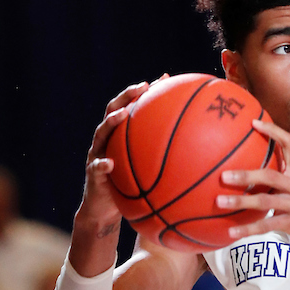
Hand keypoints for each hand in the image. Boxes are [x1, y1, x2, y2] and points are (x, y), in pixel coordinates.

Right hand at [78, 77, 166, 227]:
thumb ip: (162, 157)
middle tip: (142, 87)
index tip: (163, 79)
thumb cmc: (130, 187)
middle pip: (113, 110)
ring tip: (122, 115)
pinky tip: (109, 164)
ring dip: (111, 122)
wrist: (105, 210)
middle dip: (126, 96)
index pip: (131, 106)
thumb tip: (196, 148)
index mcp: (120, 135)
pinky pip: (96, 168)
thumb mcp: (147, 169)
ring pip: (101, 133)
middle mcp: (107, 140)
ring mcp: (96, 155)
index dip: (145, 92)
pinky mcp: (93, 175)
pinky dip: (102, 165)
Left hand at [217, 117, 289, 250]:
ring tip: (219, 203)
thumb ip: (289, 181)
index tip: (253, 122)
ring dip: (240, 202)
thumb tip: (263, 177)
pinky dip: (248, 230)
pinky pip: (267, 226)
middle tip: (223, 175)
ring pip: (265, 202)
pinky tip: (231, 233)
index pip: (289, 144)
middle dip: (245, 174)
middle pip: (269, 175)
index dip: (272, 131)